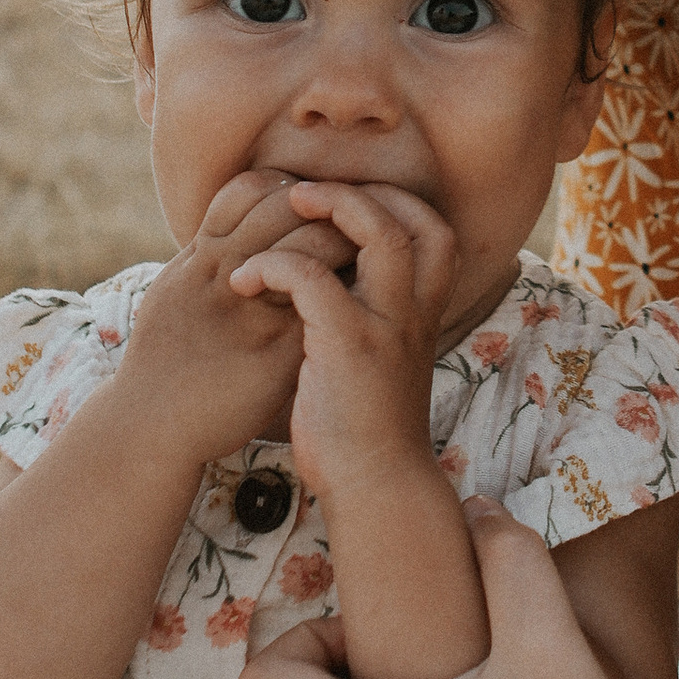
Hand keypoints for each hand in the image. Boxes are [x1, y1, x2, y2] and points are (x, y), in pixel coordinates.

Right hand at [117, 172, 353, 464]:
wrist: (151, 427)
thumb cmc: (160, 362)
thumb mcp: (174, 292)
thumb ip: (205, 257)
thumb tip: (231, 229)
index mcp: (201, 256)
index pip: (250, 190)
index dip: (286, 187)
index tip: (308, 202)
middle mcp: (224, 274)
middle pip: (284, 208)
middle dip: (324, 206)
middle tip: (346, 220)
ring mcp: (254, 312)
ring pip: (309, 251)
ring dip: (341, 242)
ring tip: (358, 252)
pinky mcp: (279, 352)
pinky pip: (320, 303)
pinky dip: (342, 288)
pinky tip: (354, 292)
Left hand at [228, 180, 456, 504]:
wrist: (375, 485)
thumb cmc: (364, 427)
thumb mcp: (378, 361)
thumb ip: (368, 318)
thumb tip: (331, 281)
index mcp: (422, 313)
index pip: (432, 230)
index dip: (392, 203)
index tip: (342, 202)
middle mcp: (413, 312)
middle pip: (412, 219)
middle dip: (359, 193)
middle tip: (305, 194)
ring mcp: (386, 326)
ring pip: (378, 232)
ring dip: (327, 208)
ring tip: (283, 211)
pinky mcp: (348, 346)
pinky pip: (313, 278)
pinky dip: (274, 265)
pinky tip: (245, 281)